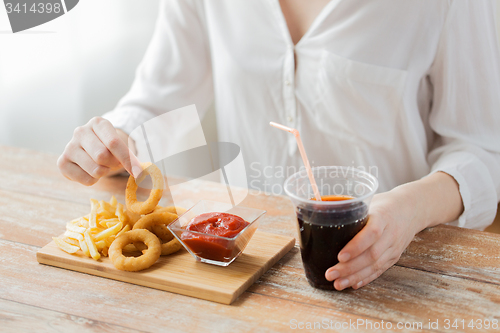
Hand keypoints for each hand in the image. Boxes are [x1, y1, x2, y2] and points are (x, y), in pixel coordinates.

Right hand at [57, 117, 140, 185]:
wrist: (90, 150)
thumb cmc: (109, 148)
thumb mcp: (121, 146)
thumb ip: (131, 157)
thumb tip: (144, 173)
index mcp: (98, 123)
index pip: (114, 143)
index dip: (128, 160)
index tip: (138, 173)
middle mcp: (81, 131)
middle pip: (102, 156)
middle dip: (113, 164)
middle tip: (113, 163)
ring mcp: (69, 146)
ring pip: (95, 170)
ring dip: (103, 173)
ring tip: (101, 166)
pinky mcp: (62, 162)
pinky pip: (86, 180)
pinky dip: (93, 180)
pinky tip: (90, 171)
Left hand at [324, 172, 462, 289]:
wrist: (413, 208)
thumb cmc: (385, 203)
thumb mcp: (370, 200)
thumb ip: (350, 209)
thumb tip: (317, 210)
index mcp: (383, 216)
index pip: (372, 233)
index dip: (356, 246)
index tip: (340, 256)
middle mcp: (390, 234)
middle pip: (371, 254)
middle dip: (349, 268)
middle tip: (330, 274)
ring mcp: (394, 247)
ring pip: (375, 266)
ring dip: (355, 277)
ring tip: (337, 284)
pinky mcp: (394, 256)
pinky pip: (380, 270)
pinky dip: (366, 278)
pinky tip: (353, 284)